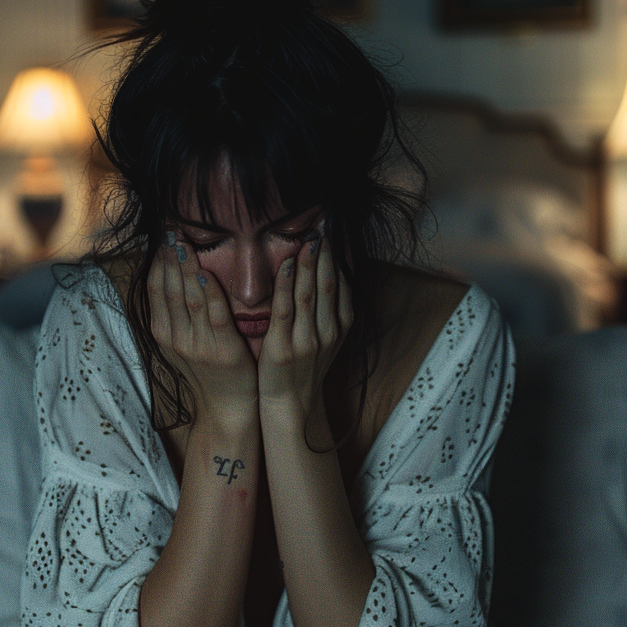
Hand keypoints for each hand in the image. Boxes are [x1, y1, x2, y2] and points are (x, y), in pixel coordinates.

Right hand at [148, 235, 257, 427]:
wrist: (229, 408)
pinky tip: (205, 273)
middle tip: (170, 229)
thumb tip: (172, 273)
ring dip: (185, 269)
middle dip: (168, 258)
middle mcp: (175, 337)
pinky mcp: (222, 350)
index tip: (161, 236)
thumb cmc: (209, 369)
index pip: (155, 289)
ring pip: (188, 299)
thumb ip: (178, 311)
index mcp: (164, 332)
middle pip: (168, 290)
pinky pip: (214, 316)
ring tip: (183, 243)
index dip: (157, 262)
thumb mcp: (184, 340)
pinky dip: (209, 293)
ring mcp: (198, 345)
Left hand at [258, 231, 353, 426]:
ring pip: (310, 293)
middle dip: (326, 250)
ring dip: (309, 262)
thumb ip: (327, 306)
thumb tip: (327, 270)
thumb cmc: (303, 367)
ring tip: (309, 236)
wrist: (290, 405)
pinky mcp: (285, 347)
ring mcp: (308, 340)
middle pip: (328, 282)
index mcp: (340, 325)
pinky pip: (286, 310)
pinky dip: (287, 286)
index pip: (341, 281)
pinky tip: (287, 264)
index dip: (338, 253)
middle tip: (323, 221)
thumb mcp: (325, 336)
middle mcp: (329, 330)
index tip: (334, 227)